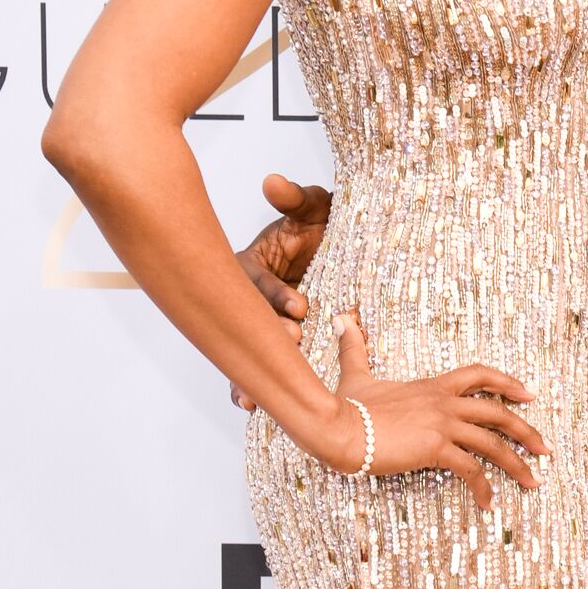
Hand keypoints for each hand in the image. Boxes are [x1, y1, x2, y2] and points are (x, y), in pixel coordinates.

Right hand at [230, 175, 330, 410]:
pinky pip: (252, 366)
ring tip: (253, 395)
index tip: (301, 307)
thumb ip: (295, 198)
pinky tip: (250, 405)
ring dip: (248, 369)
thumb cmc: (322, 230)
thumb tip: (272, 182)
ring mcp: (254, 325)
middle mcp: (247, 298)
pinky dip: (249, 384)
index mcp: (252, 265)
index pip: (256, 280)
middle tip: (294, 343)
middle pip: (245, 321)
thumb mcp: (314, 208)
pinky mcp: (267, 346)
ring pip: (242, 349)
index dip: (275, 294)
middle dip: (265, 336)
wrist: (345, 255)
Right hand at [328, 314, 545, 508]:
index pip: (479, 376)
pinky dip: (483, 487)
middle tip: (545, 447)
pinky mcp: (435, 448)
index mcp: (432, 387)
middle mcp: (444, 404)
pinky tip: (489, 502)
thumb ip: (355, 348)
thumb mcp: (355, 373)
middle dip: (526, 430)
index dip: (507, 383)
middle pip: (498, 413)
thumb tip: (342, 320)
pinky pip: (470, 470)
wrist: (337, 425)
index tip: (527, 394)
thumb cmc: (345, 404)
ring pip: (493, 443)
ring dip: (518, 463)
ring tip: (533, 481)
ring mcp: (442, 425)